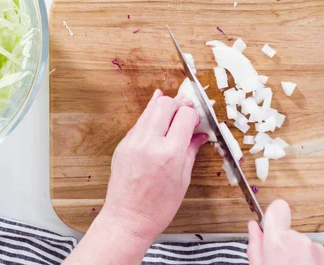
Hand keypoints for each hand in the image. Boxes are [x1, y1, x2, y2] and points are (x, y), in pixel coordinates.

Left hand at [103, 89, 209, 242]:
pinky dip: (151, 117)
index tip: (198, 121)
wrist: (128, 219)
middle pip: (166, 104)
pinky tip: (159, 117)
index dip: (194, 115)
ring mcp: (133, 142)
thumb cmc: (158, 207)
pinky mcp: (123, 144)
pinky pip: (139, 122)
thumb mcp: (183, 179)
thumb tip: (200, 135)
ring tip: (175, 111)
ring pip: (150, 109)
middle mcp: (150, 143)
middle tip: (187, 111)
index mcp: (170, 154)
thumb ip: (191, 151)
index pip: (185, 116)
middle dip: (179, 105)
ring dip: (164, 107)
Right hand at [247, 200, 323, 264]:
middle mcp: (302, 242)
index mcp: (280, 243)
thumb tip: (254, 227)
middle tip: (281, 263)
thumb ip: (256, 246)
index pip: (277, 210)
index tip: (271, 227)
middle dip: (286, 246)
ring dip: (300, 256)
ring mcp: (320, 251)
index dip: (273, 218)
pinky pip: (318, 255)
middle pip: (290, 234)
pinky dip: (313, 263)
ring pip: (305, 245)